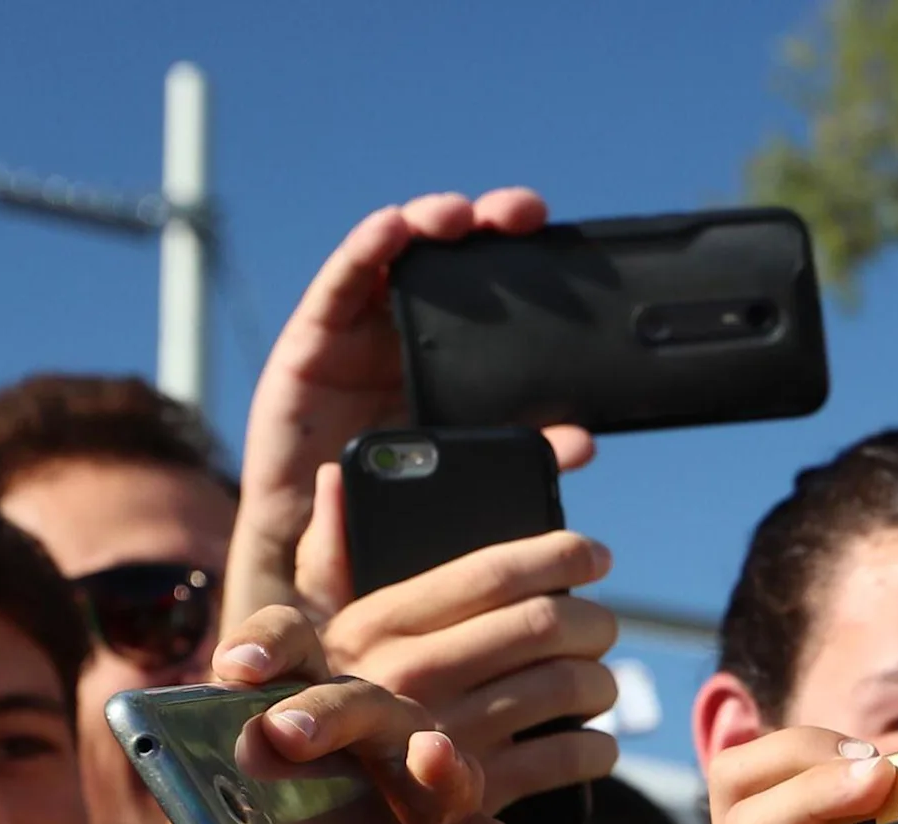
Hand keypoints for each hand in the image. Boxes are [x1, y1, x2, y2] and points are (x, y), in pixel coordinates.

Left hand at [209, 611, 514, 823]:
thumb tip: (226, 821)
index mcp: (305, 739)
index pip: (294, 664)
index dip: (271, 646)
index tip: (233, 667)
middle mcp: (373, 754)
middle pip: (371, 703)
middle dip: (334, 710)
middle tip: (285, 733)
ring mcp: (433, 802)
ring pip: (446, 759)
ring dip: (438, 764)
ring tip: (429, 760)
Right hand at [227, 189, 595, 627]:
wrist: (323, 536)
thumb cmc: (395, 495)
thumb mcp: (467, 468)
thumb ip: (520, 448)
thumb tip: (584, 441)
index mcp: (452, 353)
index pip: (491, 287)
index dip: (519, 254)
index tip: (550, 229)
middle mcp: (406, 329)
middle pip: (448, 257)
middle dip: (482, 224)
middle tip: (517, 213)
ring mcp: (359, 328)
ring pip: (394, 255)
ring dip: (426, 222)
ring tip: (456, 215)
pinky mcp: (313, 339)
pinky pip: (340, 285)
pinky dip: (365, 250)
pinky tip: (390, 229)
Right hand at [310, 519, 621, 813]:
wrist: (306, 815)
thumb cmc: (322, 704)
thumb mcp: (311, 627)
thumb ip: (329, 551)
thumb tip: (336, 477)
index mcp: (379, 623)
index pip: (494, 571)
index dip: (561, 553)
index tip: (595, 554)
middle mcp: (412, 675)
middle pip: (547, 625)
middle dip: (593, 620)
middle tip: (602, 624)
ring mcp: (446, 736)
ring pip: (569, 687)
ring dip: (603, 681)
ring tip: (598, 680)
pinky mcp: (475, 793)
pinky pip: (569, 758)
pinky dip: (598, 749)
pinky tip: (594, 741)